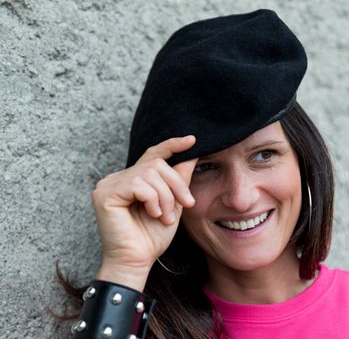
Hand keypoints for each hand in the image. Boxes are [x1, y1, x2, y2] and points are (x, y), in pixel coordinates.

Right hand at [92, 136, 196, 290]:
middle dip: (176, 184)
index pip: (153, 154)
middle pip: (157, 163)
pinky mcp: (104, 193)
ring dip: (165, 197)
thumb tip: (192, 153)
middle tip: (186, 204)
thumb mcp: (173, 203)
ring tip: (165, 217)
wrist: (138, 260)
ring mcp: (109, 184)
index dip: (172, 145)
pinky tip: (152, 214)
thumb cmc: (153, 236)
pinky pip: (138, 185)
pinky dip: (152, 200)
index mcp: (134, 179)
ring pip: (150, 174)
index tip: (192, 140)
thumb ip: (179, 179)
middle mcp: (119, 178)